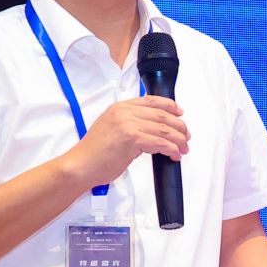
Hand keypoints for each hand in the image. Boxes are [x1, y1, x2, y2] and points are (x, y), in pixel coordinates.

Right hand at [66, 97, 189, 190]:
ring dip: (178, 140)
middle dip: (179, 126)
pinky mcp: (131, 138)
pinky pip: (160, 142)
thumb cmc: (94, 153)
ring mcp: (127, 124)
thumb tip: (153, 130)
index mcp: (119, 107)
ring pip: (164, 129)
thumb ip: (130, 123)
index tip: (180, 113)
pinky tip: (174, 155)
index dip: (170, 106)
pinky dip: (171, 149)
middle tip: (186, 137)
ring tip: (183, 149)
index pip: (151, 101)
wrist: (80, 165)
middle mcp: (124, 112)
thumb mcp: (111, 128)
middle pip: (162, 115)